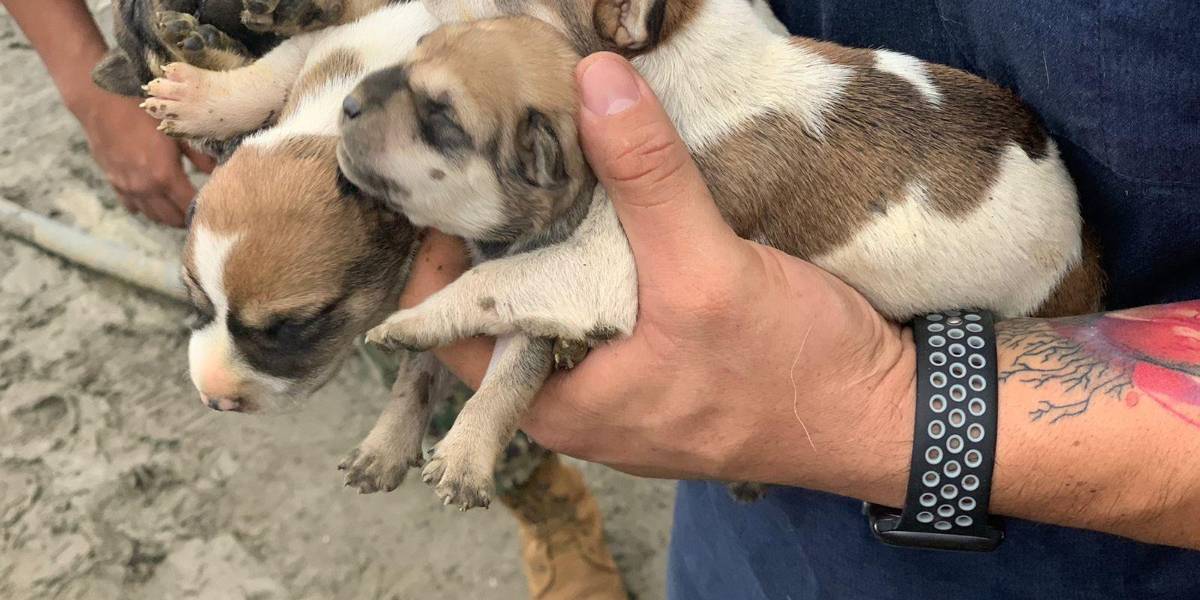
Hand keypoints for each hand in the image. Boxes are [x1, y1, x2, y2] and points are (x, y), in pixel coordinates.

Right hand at [76, 91, 214, 226]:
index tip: (212, 204)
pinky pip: (133, 206)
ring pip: (152, 216)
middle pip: (172, 218)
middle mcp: (146, 187)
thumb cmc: (143, 113)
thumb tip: (217, 170)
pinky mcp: (114, 183)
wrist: (102, 103)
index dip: (202, 207)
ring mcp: (128, 188)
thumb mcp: (177, 131)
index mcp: (165, 175)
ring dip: (167, 214)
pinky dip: (145, 207)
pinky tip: (154, 197)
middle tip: (198, 207)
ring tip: (179, 206)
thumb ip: (200, 156)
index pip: (189, 206)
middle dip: (187, 216)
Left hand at [405, 53, 917, 503]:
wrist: (885, 416)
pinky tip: (612, 209)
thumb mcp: (709, 270)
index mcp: (560, 405)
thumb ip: (649, 179)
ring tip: (552, 170)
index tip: (454, 186)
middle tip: (504, 161)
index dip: (440, 258)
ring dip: (556, 245)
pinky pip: (608, 309)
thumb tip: (594, 82)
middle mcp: (578, 405)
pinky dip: (602, 260)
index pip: (453, 332)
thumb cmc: (794, 373)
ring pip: (560, 308)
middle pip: (505, 315)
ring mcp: (623, 389)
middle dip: (502, 239)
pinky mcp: (664, 367)